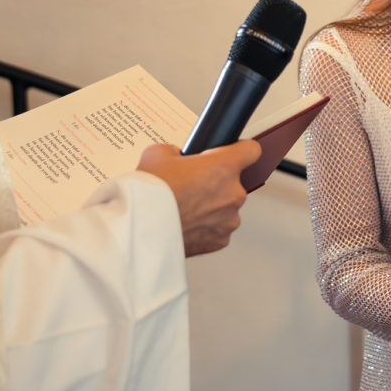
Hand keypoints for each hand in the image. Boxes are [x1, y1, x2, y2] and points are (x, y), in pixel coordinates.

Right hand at [137, 140, 260, 256]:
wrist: (139, 228)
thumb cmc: (149, 193)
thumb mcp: (158, 154)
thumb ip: (177, 152)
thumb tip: (178, 157)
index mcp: (223, 167)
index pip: (252, 151)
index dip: (241, 150)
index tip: (236, 152)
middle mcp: (232, 193)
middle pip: (234, 182)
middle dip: (216, 183)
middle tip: (191, 186)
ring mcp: (228, 219)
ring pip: (226, 208)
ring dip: (211, 207)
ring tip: (185, 208)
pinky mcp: (220, 241)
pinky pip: (218, 229)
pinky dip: (205, 227)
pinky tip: (186, 223)